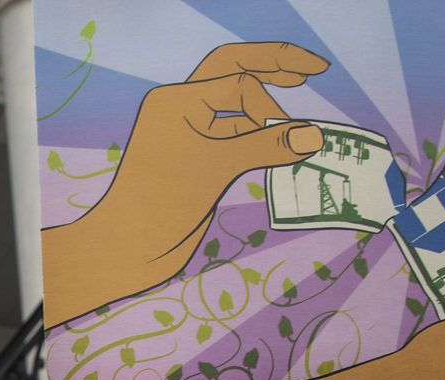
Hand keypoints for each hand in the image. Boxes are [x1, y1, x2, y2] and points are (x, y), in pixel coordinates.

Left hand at [43, 43, 330, 321]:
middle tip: (316, 67)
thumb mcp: (218, 168)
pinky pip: (234, 136)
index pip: (239, 83)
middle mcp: (181, 109)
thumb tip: (312, 135)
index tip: (283, 138)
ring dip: (267, 108)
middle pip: (235, 70)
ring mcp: (188, 134)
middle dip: (274, 65)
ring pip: (236, 107)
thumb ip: (266, 146)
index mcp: (177, 99)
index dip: (268, 106)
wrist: (127, 249)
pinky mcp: (197, 160)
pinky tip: (284, 144)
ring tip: (302, 96)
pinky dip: (259, 138)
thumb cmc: (160, 204)